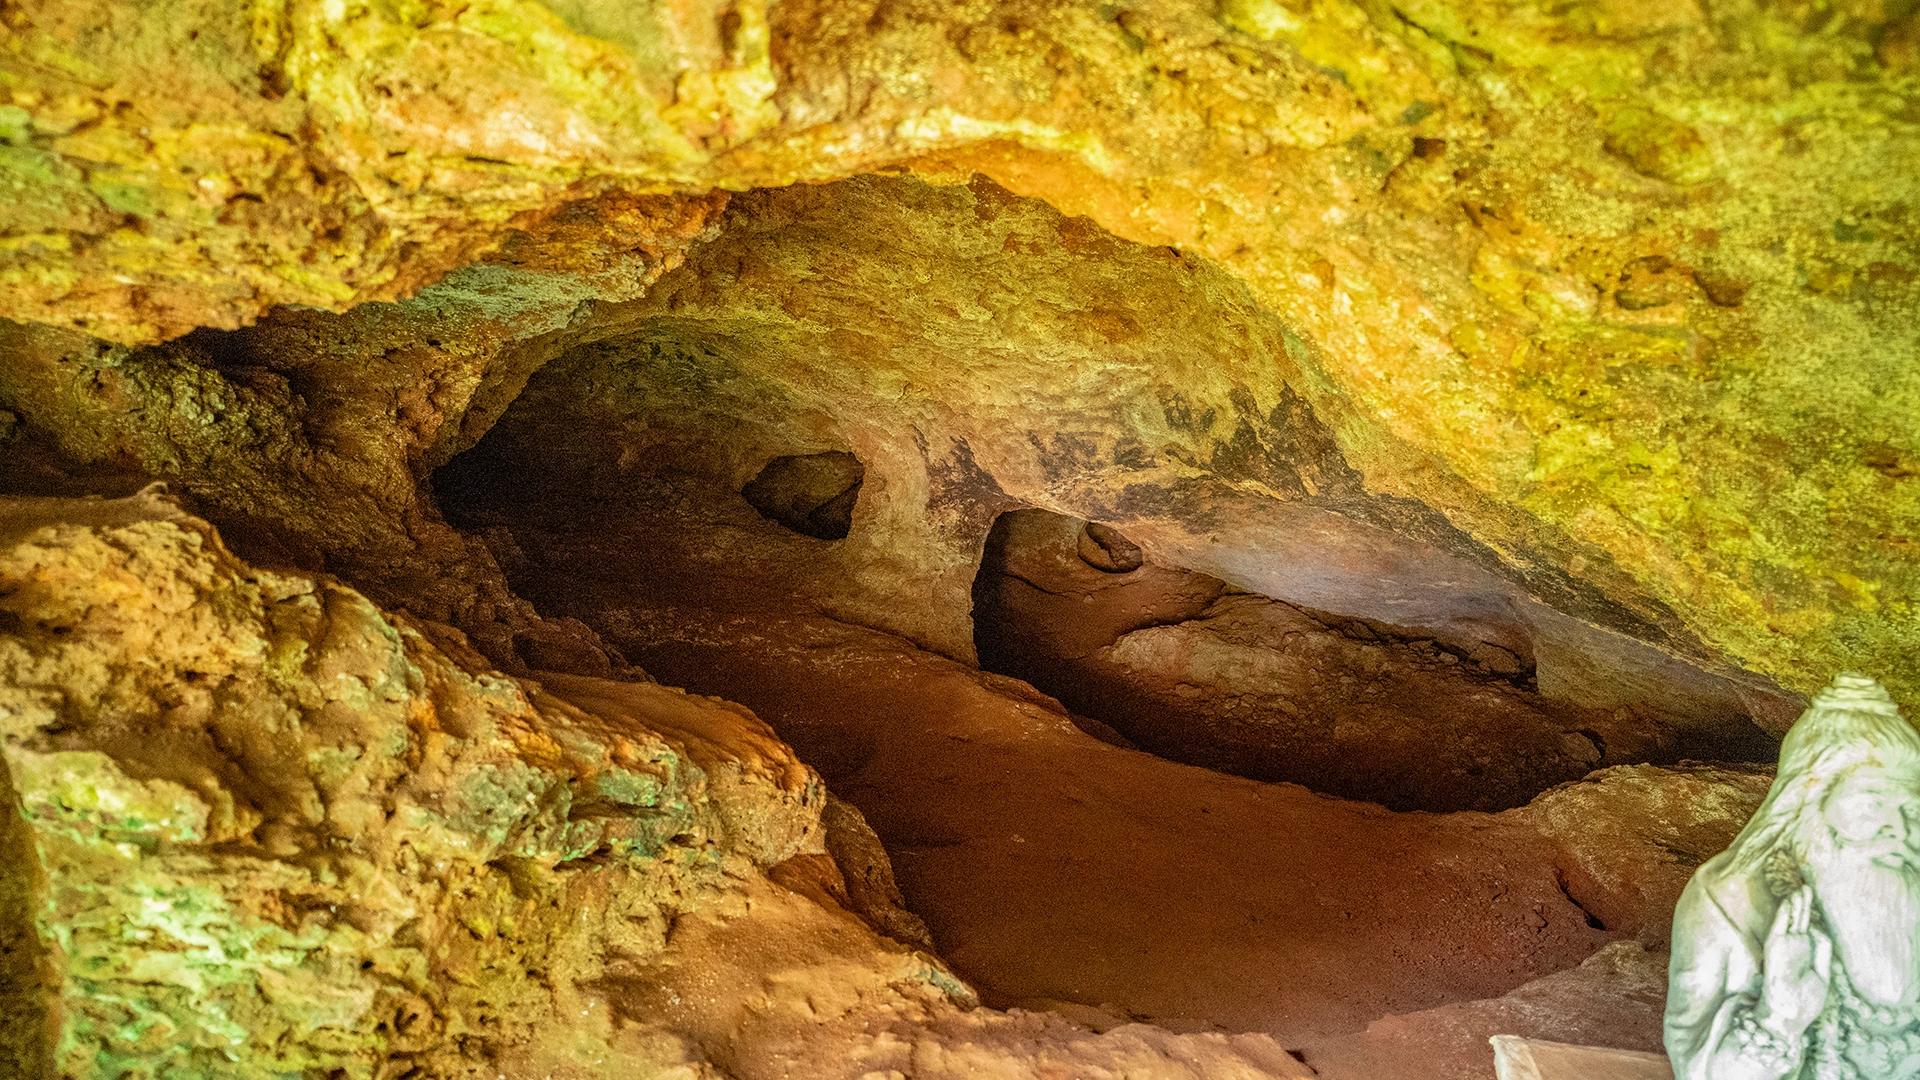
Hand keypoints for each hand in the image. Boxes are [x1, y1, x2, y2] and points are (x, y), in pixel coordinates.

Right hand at [1756, 885, 1832, 1036]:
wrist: (1789, 1014)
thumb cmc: (1804, 1001)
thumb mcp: (1823, 975)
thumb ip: (1822, 951)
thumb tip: (1818, 929)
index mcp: (1804, 954)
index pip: (1809, 930)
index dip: (1812, 917)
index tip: (1812, 904)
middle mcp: (1793, 948)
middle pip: (1800, 921)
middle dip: (1804, 905)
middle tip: (1807, 888)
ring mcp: (1784, 947)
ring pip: (1790, 921)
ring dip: (1795, 904)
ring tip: (1801, 889)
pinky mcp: (1774, 948)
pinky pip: (1779, 926)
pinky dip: (1783, 914)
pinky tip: (1788, 901)